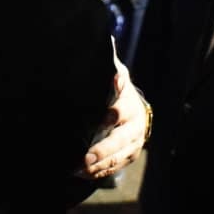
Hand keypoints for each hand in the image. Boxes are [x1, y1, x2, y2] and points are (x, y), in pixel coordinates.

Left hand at [78, 58, 147, 179]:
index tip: (102, 121)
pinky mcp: (129, 155)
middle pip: (120, 140)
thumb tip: (105, 39)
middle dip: (102, 150)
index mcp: (128, 103)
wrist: (133, 108)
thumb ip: (108, 61)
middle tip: (84, 158)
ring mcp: (133, 143)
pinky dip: (100, 172)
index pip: (121, 110)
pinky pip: (116, 167)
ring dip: (99, 166)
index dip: (112, 116)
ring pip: (118, 158)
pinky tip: (84, 175)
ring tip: (78, 170)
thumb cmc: (115, 88)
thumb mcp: (113, 72)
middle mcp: (134, 124)